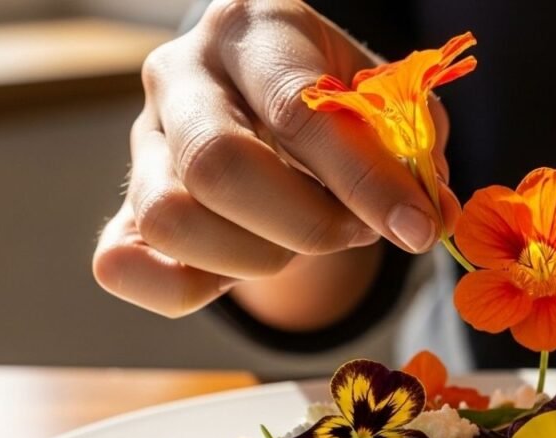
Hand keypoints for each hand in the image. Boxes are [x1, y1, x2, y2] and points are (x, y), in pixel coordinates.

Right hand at [93, 0, 457, 321]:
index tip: (416, 228)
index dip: (363, 180)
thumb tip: (433, 219)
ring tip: (307, 239)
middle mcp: (181, 75)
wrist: (264, 98)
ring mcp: (141, 141)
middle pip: (219, 168)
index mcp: (255, 31)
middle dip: (306, 225)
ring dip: (259, 257)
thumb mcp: (383, 102)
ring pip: (172, 220)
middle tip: (354, 231)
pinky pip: (125, 265)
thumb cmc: (333, 96)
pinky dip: (189, 288)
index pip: (297, 110)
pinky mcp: (121, 205)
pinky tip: (244, 269)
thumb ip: (414, 151)